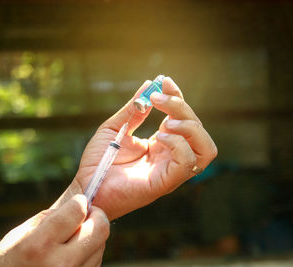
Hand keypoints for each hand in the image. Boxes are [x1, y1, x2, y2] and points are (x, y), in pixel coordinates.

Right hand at [0, 195, 108, 266]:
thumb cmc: (9, 262)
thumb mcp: (19, 235)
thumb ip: (50, 217)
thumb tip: (79, 204)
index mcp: (38, 246)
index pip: (77, 212)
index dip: (80, 202)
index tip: (78, 202)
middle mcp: (59, 264)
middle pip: (100, 229)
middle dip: (96, 216)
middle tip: (85, 215)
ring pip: (101, 245)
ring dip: (91, 236)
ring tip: (72, 239)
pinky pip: (96, 261)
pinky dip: (89, 252)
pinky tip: (73, 254)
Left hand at [55, 77, 216, 219]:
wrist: (87, 185)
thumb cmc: (99, 161)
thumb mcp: (115, 128)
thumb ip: (134, 109)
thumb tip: (149, 84)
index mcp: (162, 143)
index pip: (183, 118)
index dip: (177, 98)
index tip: (164, 81)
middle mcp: (171, 156)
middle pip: (196, 129)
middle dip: (182, 107)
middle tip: (157, 98)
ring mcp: (171, 170)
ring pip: (205, 148)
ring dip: (190, 127)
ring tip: (166, 121)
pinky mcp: (166, 182)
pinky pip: (188, 162)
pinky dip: (180, 144)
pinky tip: (160, 137)